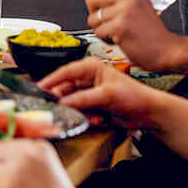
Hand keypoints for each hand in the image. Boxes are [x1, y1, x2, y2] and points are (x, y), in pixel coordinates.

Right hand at [40, 57, 161, 129]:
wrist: (148, 113)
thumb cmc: (133, 95)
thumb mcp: (107, 95)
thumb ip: (84, 98)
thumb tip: (64, 101)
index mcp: (90, 68)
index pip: (65, 72)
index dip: (51, 80)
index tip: (39, 89)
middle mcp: (87, 79)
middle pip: (65, 89)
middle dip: (64, 101)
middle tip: (57, 110)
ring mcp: (88, 94)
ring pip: (71, 103)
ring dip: (78, 111)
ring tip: (90, 116)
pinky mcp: (91, 107)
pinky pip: (80, 113)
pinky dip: (86, 118)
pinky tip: (98, 119)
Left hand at [84, 0, 182, 71]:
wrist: (166, 49)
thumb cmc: (147, 28)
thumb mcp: (135, 1)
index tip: (98, 2)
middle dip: (93, 11)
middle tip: (107, 20)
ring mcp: (125, 9)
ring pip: (92, 17)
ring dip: (100, 28)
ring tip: (115, 30)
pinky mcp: (121, 26)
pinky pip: (98, 31)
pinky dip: (105, 38)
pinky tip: (119, 38)